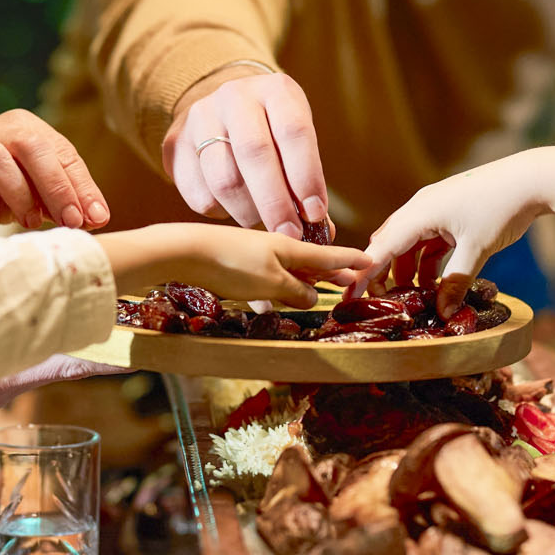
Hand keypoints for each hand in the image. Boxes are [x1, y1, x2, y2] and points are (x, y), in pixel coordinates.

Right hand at [0, 110, 109, 234]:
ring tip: (30, 221)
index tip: (97, 218)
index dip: (83, 187)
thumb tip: (97, 218)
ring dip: (20, 195)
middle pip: (34, 148)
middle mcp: (0, 130)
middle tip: (72, 221)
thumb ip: (62, 199)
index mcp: (26, 128)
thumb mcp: (33, 192)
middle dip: (57, 187)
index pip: (63, 154)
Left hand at [99, 222, 369, 307]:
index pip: (329, 256)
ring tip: (315, 297)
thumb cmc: (231, 266)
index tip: (371, 260)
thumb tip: (314, 298)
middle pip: (309, 262)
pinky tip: (265, 307)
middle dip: (329, 273)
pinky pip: (261, 280)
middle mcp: (275, 247)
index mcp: (290, 248)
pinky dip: (270, 291)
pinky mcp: (233, 264)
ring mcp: (254, 254)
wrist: (183, 250)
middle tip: (351, 281)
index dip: (351, 261)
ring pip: (285, 271)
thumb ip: (296, 292)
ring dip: (300, 285)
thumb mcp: (271, 284)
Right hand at [161, 67, 329, 237]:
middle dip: (275, 202)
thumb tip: (323, 231)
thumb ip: (307, 182)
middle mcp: (234, 96)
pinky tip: (233, 208)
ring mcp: (200, 118)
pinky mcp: (175, 144)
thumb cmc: (273, 134)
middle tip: (289, 234)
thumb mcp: (296, 143)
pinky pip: (199, 193)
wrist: (224, 112)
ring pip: (224, 179)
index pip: (293, 131)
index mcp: (276, 90)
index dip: (306, 176)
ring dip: (248, 212)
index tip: (315, 213)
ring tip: (262, 223)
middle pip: (254, 153)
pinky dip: (222, 212)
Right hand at [355, 154, 552, 317]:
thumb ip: (456, 282)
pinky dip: (426, 261)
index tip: (348, 296)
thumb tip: (443, 313)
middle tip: (379, 301)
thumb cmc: (501, 208)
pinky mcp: (450, 211)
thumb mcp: (477, 249)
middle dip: (382, 273)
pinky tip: (434, 281)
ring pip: (409, 243)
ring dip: (407, 269)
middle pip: (389, 243)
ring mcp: (435, 207)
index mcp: (420, 213)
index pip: (381, 248)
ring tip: (413, 297)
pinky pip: (427, 239)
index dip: (364, 275)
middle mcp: (421, 207)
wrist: (531, 179)